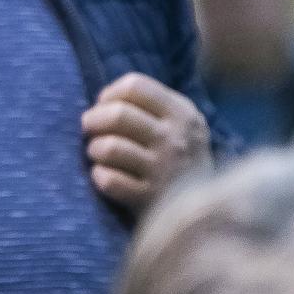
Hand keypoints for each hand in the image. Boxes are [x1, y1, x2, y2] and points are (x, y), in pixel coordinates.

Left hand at [81, 72, 210, 212]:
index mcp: (183, 113)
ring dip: (94, 149)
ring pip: (109, 147)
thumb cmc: (177, 157)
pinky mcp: (149, 198)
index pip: (135, 85)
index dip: (110, 93)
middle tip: (90, 128)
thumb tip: (102, 98)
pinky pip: (109, 180)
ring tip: (98, 153)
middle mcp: (175, 139)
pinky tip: (104, 175)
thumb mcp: (179, 123)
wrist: (203, 208)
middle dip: (93, 119)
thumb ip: (149, 104)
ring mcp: (164, 170)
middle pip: (118, 114)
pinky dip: (100, 176)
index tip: (105, 106)